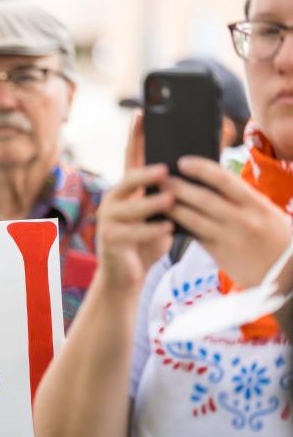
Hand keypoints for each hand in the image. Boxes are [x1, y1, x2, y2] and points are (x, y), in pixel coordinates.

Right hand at [95, 114, 174, 290]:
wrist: (126, 275)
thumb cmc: (147, 240)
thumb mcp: (162, 213)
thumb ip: (170, 193)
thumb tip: (198, 168)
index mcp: (127, 190)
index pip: (131, 158)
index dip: (135, 137)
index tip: (141, 114)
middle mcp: (113, 201)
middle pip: (127, 180)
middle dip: (146, 173)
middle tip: (166, 170)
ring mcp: (108, 220)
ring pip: (129, 207)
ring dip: (152, 203)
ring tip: (171, 200)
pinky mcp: (109, 240)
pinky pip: (131, 232)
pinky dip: (151, 230)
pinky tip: (166, 228)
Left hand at [170, 155, 290, 287]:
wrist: (288, 275)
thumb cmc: (275, 238)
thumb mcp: (266, 213)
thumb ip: (241, 199)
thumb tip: (209, 183)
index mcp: (257, 204)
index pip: (225, 179)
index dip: (201, 168)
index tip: (182, 162)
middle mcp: (244, 220)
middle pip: (204, 199)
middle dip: (178, 187)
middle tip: (160, 178)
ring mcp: (231, 238)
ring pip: (194, 219)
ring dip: (173, 208)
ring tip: (157, 199)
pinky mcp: (221, 255)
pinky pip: (195, 237)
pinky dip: (180, 227)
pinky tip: (166, 221)